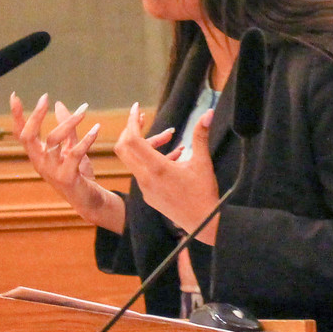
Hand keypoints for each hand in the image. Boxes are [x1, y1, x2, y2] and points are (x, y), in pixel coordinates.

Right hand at [10, 92, 123, 231]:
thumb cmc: (77, 173)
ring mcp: (51, 171)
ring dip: (69, 122)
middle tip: (44, 98)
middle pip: (28, 137)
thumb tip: (58, 103)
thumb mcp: (70, 147)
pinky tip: (96, 129)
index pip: (22, 133)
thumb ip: (65, 128)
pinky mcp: (67, 177)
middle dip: (34, 116)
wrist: (89, 200)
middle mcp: (40, 162)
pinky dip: (86, 140)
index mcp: (38, 155)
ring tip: (84, 110)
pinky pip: (75, 153)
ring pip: (53, 140)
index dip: (17, 116)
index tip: (14, 96)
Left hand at [112, 102, 223, 240]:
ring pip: (134, 160)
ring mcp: (144, 188)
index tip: (136, 108)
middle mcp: (145, 178)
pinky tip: (172, 156)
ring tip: (169, 135)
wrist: (203, 224)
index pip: (132, 140)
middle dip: (130, 130)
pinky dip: (150, 159)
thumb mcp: (203, 162)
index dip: (131, 121)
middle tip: (141, 117)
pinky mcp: (147, 196)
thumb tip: (209, 112)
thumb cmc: (204, 193)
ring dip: (145, 144)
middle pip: (123, 148)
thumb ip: (201, 135)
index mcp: (157, 168)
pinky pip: (142, 172)